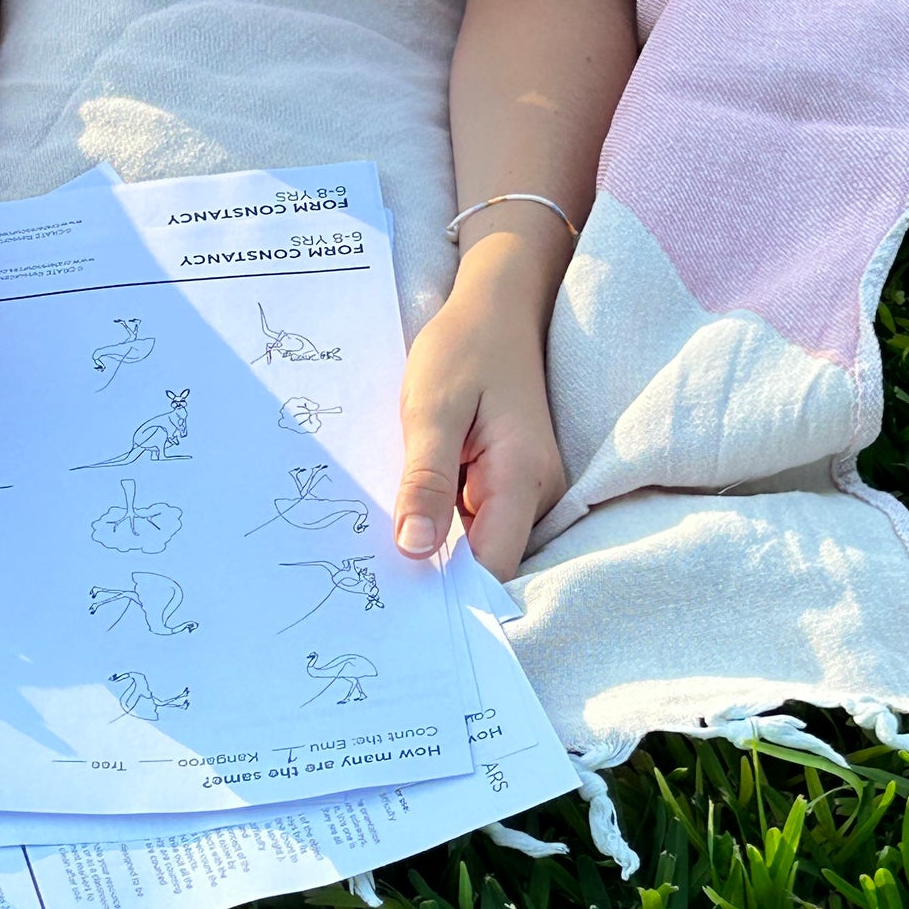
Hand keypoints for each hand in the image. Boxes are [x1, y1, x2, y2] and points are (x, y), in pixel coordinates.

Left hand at [393, 263, 566, 580]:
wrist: (496, 309)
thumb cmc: (464, 349)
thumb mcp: (431, 411)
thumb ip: (424, 480)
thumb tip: (414, 550)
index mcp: (523, 480)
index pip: (491, 569)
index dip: (447, 591)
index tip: (397, 599)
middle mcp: (536, 496)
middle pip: (484, 564)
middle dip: (432, 569)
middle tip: (371, 570)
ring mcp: (527, 494)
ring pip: (475, 546)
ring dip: (432, 542)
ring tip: (388, 527)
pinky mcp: (512, 488)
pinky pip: (473, 523)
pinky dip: (439, 520)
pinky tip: (408, 506)